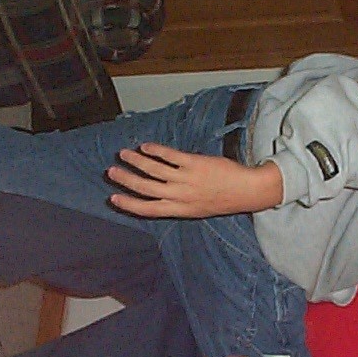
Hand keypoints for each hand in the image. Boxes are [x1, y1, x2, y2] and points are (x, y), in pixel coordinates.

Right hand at [108, 145, 282, 217]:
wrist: (246, 191)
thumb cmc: (223, 201)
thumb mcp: (198, 210)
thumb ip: (179, 204)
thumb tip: (161, 197)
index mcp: (180, 210)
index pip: (147, 209)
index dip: (128, 204)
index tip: (113, 197)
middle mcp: (180, 196)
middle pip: (145, 188)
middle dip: (125, 179)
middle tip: (111, 171)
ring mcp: (186, 179)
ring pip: (153, 169)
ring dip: (135, 160)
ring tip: (123, 154)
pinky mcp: (194, 164)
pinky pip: (169, 156)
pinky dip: (155, 150)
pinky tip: (145, 146)